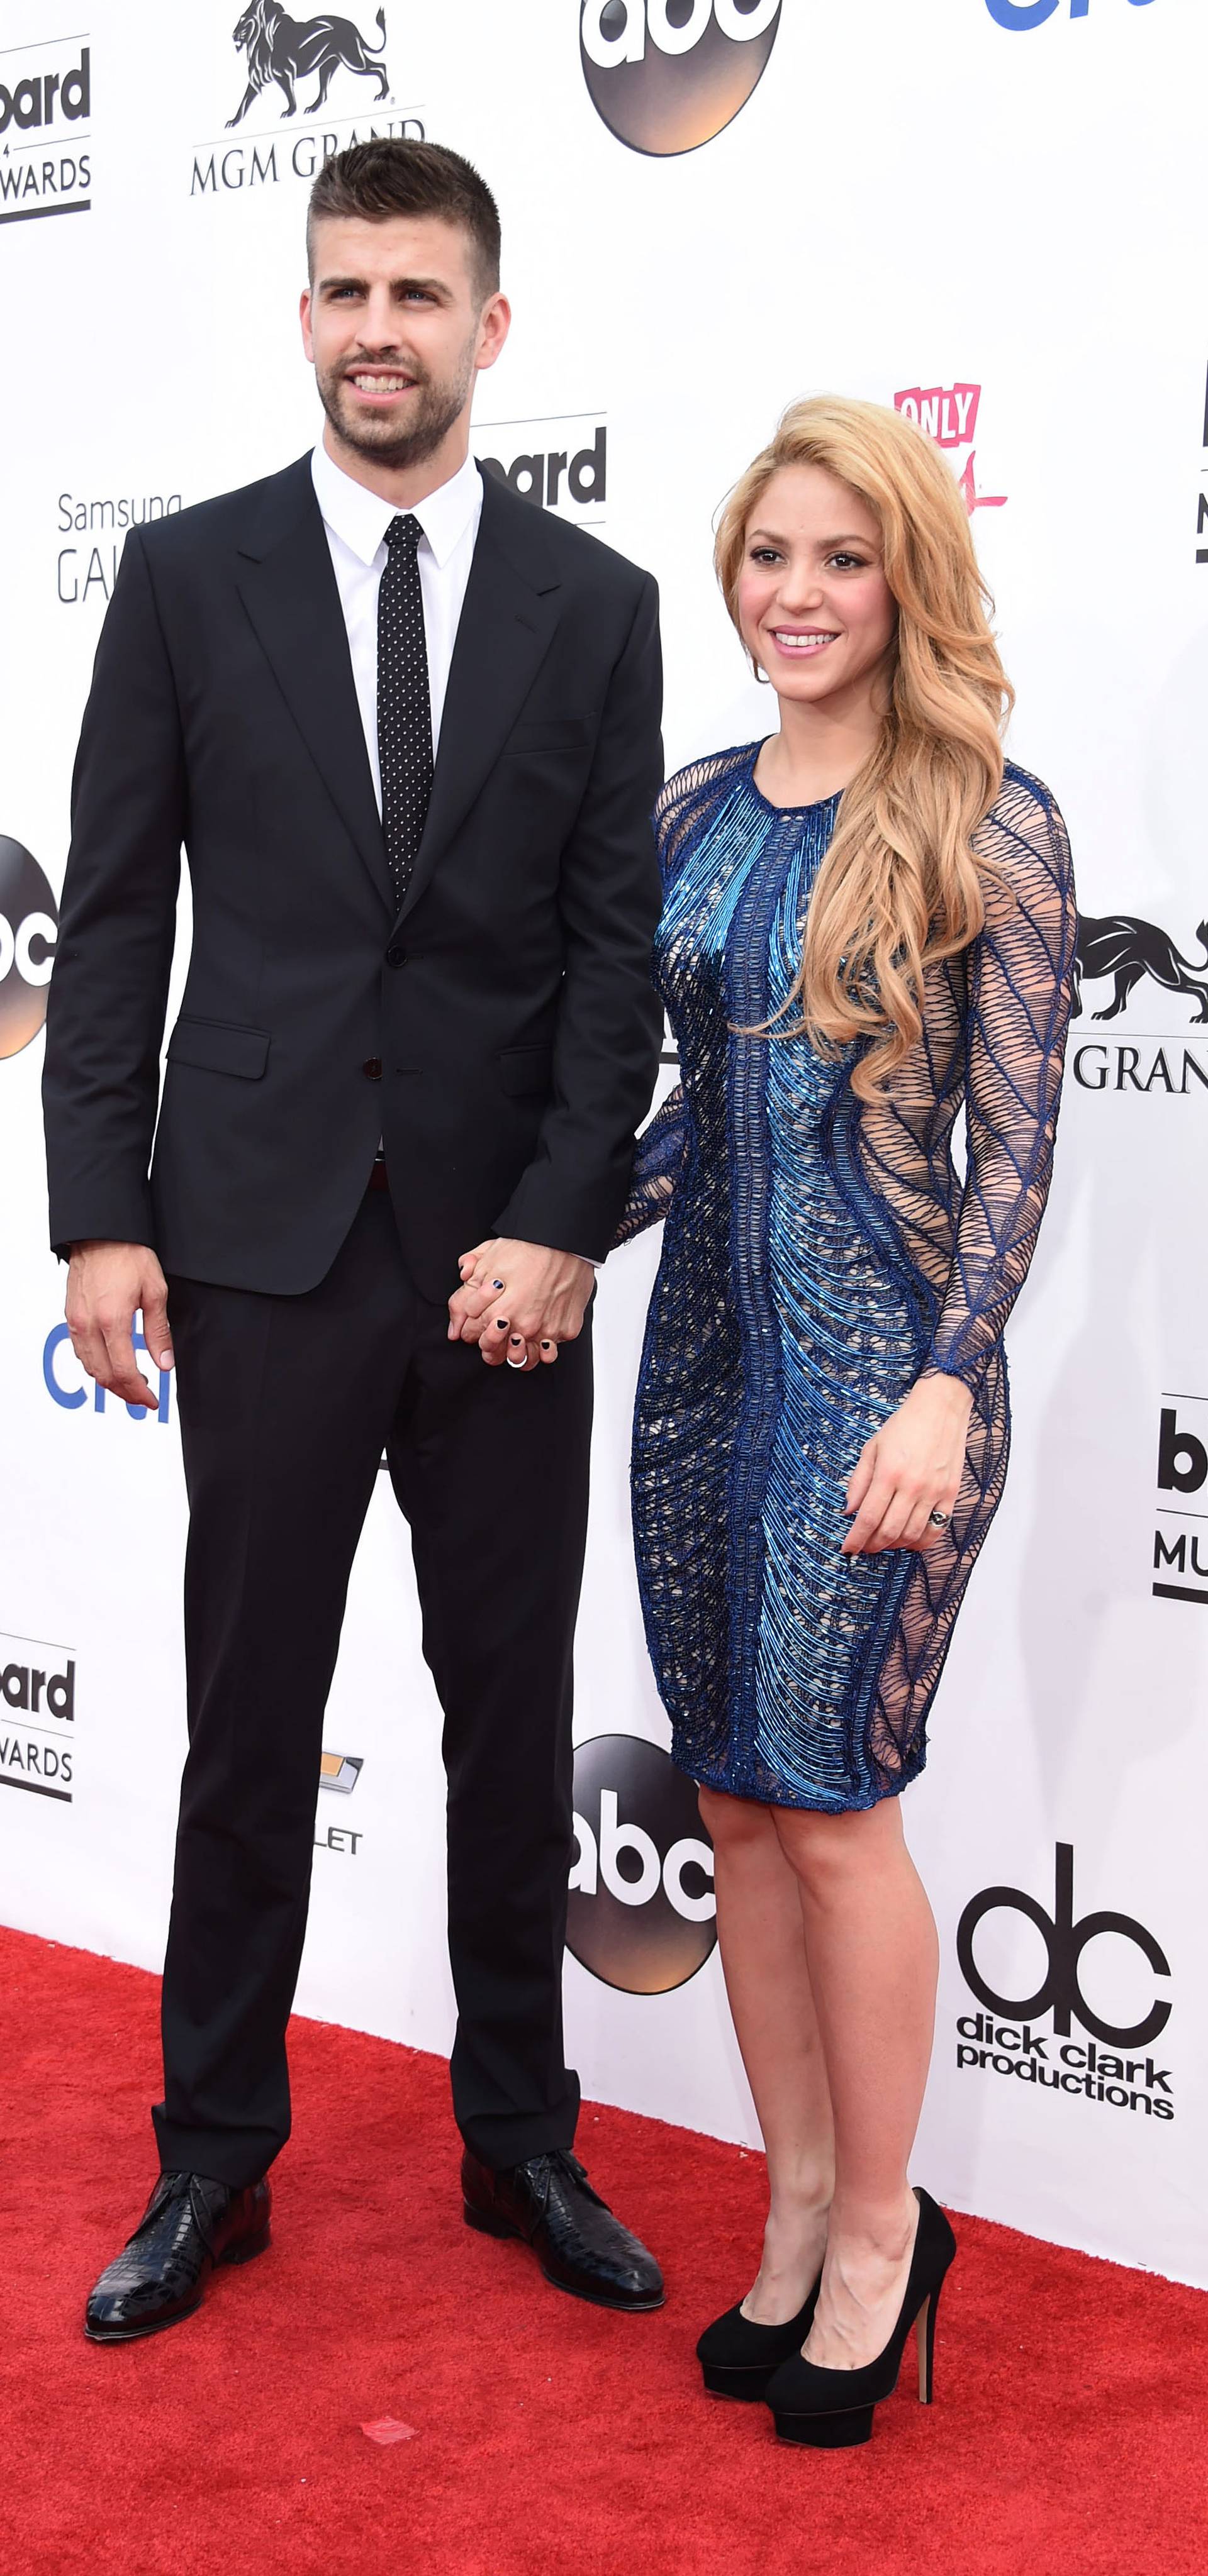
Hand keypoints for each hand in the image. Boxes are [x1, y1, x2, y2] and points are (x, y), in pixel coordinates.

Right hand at [65, 1241, 172, 1410]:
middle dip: (125, 1393)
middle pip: (104, 1376)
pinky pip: (80, 1352)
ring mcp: (76, 1322)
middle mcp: (89, 1325)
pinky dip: (96, 1366)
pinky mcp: (70, 1317)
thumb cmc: (128, 1255)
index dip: (139, 1392)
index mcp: (113, 1321)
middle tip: (143, 1398)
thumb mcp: (155, 1292)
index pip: (124, 1372)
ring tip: (131, 1384)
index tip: (152, 1399)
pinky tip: (110, 1364)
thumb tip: (165, 1363)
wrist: (101, 1235)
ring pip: (89, 1367)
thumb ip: (159, 1332)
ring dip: (110, 1382)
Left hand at [447, 1239, 593, 1372]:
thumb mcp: (486, 1260)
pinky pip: (550, 1351)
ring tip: (514, 1338)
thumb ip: (467, 1289)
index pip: (471, 1334)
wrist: (565, 1240)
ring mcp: (545, 1331)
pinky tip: (539, 1336)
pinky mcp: (566, 1330)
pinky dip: (544, 1346)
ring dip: (515, 1352)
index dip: (469, 1326)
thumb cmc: (527, 1247)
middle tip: (493, 1328)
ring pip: (522, 1360)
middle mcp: (521, 1326)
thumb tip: (456, 1319)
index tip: (476, 1319)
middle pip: (493, 1352)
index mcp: (497, 1311)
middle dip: (488, 1342)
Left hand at [841, 1372, 971, 1555]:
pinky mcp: (951, 1493)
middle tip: (864, 1547)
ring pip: (913, 1534)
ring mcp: (934, 1492)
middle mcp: (912, 1486)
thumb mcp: (872, 1447)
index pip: (869, 1518)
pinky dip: (921, 1542)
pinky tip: (910, 1541)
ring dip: (895, 1545)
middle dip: (872, 1545)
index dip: (856, 1538)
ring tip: (884, 1543)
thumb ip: (859, 1481)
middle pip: (890, 1531)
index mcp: (889, 1473)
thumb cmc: (904, 1425)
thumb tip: (849, 1510)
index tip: (847, 1548)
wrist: (941, 1408)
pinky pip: (937, 1529)